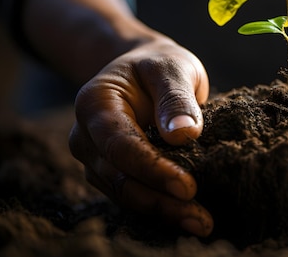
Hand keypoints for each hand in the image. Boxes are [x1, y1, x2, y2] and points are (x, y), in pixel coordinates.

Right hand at [68, 38, 213, 235]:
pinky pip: (131, 194)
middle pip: (120, 177)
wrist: (143, 68)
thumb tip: (184, 135)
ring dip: (162, 211)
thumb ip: (176, 98)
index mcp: (95, 103)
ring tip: (201, 223)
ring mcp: (95, 157)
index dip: (153, 169)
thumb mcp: (172, 68)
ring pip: (124, 193)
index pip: (121, 145)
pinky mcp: (110, 172)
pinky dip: (158, 207)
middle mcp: (86, 135)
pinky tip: (186, 216)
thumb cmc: (158, 65)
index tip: (188, 187)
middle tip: (201, 219)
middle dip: (160, 201)